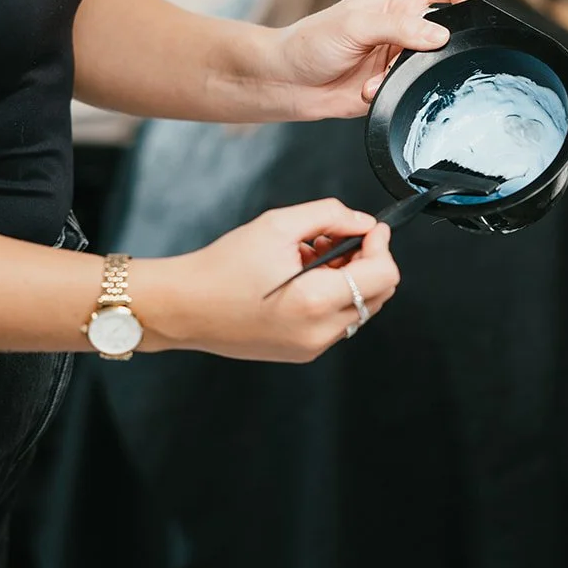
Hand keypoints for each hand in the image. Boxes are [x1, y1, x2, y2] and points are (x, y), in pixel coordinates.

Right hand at [141, 200, 398, 362]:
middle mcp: (319, 332)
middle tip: (338, 238)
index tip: (370, 229)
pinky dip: (332, 297)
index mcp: (315, 301)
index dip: (381, 245)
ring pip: (359, 309)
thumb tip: (362, 222)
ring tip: (312, 256)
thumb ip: (328, 215)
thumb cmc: (221, 268)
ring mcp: (312, 347)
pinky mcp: (302, 352)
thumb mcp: (276, 225)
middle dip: (367, 261)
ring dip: (349, 278)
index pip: (383, 275)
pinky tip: (302, 278)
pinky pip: (336, 322)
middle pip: (378, 295)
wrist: (185, 306)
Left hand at [273, 0, 477, 119]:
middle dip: (435, 49)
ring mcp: (402, 56)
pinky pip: (412, 91)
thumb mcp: (354, 24)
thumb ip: (398, 27)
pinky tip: (367, 89)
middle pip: (451, 31)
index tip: (465, 16)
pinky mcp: (395, 84)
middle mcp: (407, 24)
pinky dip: (391, 92)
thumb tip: (439, 35)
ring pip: (433, 67)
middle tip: (409, 56)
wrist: (288, 80)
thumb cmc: (312, 41)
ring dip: (406, 75)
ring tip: (375, 75)